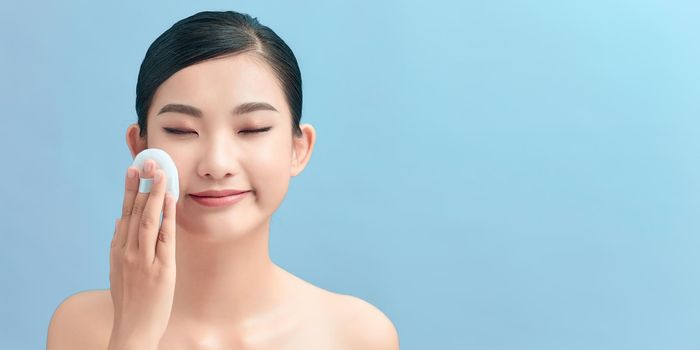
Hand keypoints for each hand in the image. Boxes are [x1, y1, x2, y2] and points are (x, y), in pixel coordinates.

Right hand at [108, 159, 176, 348]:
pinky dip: (167, 216)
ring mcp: (144, 260)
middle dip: (141, 185)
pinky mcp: (161, 269)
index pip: (124, 214)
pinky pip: (165, 237)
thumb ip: (119, 246)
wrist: (133, 329)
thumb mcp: (118, 271)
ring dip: (154, 194)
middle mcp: (128, 252)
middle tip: (147, 161)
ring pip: (148, 220)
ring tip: (160, 173)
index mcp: (118, 251)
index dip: (129, 190)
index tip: (133, 170)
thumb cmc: (130, 301)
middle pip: (134, 212)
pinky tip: (171, 199)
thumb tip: (119, 222)